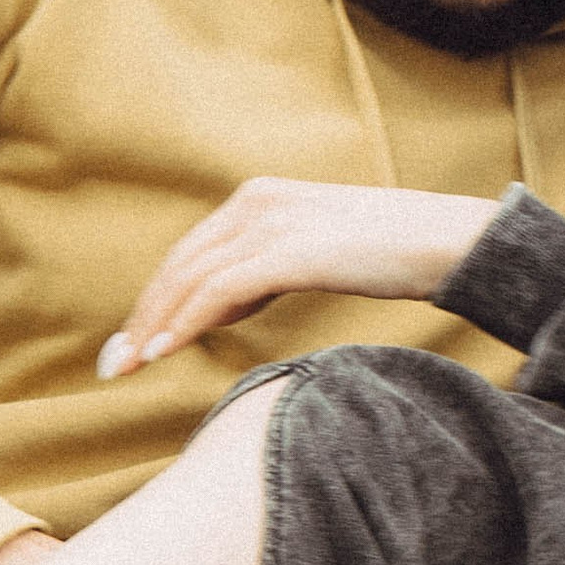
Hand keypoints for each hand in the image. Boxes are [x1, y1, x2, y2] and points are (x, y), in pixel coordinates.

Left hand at [98, 179, 500, 380]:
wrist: (451, 240)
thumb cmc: (395, 253)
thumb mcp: (318, 251)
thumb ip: (270, 266)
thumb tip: (226, 303)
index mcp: (261, 197)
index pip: (192, 252)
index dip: (157, 298)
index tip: (133, 341)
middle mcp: (258, 201)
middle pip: (181, 264)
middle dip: (144, 316)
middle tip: (114, 364)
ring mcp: (273, 223)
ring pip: (192, 279)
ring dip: (154, 326)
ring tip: (128, 367)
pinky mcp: (291, 250)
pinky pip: (220, 291)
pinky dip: (186, 322)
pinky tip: (165, 351)